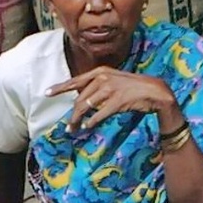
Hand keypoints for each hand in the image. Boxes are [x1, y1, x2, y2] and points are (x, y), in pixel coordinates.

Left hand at [45, 66, 180, 133]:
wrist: (156, 92)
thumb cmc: (134, 88)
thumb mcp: (114, 81)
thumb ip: (98, 87)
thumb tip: (82, 99)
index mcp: (101, 72)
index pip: (75, 80)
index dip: (60, 87)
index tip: (46, 93)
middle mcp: (103, 78)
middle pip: (79, 98)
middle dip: (72, 114)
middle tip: (68, 127)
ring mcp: (110, 89)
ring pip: (86, 107)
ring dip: (78, 121)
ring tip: (74, 130)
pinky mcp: (118, 101)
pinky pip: (99, 114)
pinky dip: (92, 121)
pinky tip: (88, 127)